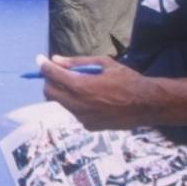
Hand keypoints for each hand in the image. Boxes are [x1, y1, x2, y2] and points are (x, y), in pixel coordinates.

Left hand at [38, 55, 153, 130]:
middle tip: (59, 72)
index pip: (52, 75)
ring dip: (64, 92)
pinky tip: (92, 98)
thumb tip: (56, 60)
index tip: (39, 60)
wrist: (146, 105)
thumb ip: (77, 62)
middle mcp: (78, 104)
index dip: (43, 66)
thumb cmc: (127, 80)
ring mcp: (82, 117)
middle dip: (50, 81)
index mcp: (80, 86)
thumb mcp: (103, 64)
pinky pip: (74, 112)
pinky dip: (76, 103)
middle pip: (50, 93)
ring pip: (62, 103)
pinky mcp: (89, 126)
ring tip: (82, 84)